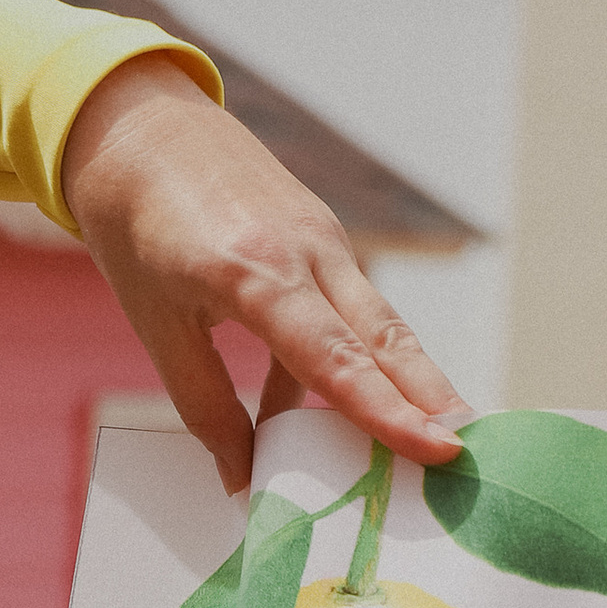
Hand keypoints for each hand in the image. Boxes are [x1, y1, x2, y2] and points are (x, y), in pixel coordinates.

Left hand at [58, 54, 468, 493]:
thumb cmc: (136, 229)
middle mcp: (303, 251)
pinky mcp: (325, 238)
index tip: (438, 449)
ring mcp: (323, 239)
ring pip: (382, 322)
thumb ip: (204, 406)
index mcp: (253, 273)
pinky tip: (372, 407)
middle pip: (384, 338)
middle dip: (430, 399)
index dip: (387, 411)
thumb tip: (242, 480)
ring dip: (417, 380)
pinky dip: (370, 357)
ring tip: (447, 435)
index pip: (334, 359)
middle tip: (470, 455)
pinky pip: (356, 308)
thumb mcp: (157, 326)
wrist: (139, 127)